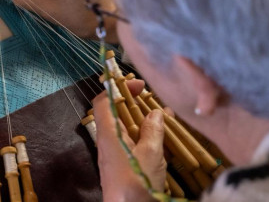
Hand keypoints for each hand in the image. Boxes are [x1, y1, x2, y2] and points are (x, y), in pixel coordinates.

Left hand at [93, 80, 166, 201]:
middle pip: (116, 113)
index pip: (104, 101)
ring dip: (143, 120)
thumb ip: (153, 130)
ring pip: (125, 128)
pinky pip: (130, 143)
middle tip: (154, 100)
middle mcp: (107, 141)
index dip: (119, 88)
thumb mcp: (150, 154)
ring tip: (164, 115)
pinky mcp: (122, 166)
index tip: (139, 85)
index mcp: (108, 133)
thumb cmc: (137, 183)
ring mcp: (114, 155)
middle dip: (135, 104)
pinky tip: (161, 137)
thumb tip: (156, 112)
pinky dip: (144, 136)